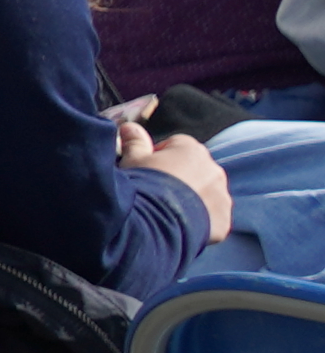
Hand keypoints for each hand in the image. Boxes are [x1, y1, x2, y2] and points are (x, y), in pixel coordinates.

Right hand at [139, 125, 238, 242]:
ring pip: (207, 193)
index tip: (147, 170)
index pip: (176, 145)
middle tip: (158, 192)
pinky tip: (181, 226)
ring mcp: (221, 194)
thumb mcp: (132, 161)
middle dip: (181, 178)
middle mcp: (213, 169)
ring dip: (193, 199)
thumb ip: (134, 142)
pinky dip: (201, 220)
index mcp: (191, 149)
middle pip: (195, 169)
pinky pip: (214, 216)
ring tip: (170, 212)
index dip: (159, 157)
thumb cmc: (142, 186)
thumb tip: (129, 126)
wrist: (154, 223)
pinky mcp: (224, 218)